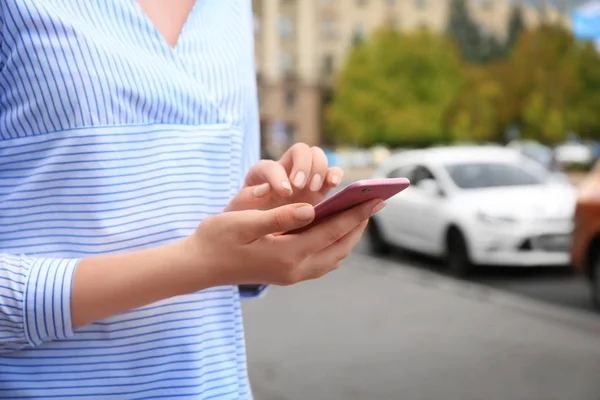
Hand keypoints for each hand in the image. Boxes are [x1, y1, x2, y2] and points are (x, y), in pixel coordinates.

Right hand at [184, 199, 384, 286]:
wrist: (199, 266)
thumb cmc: (217, 238)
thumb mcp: (244, 222)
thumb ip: (279, 217)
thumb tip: (310, 210)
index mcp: (287, 254)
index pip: (332, 230)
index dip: (356, 213)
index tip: (376, 198)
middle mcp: (294, 268)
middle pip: (340, 246)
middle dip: (359, 224)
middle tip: (375, 202)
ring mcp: (291, 275)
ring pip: (334, 256)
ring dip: (349, 236)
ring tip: (359, 214)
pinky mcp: (286, 274)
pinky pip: (322, 261)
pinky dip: (335, 245)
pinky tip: (334, 231)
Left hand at [226, 143, 342, 211]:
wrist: (256, 233)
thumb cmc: (245, 222)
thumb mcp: (239, 214)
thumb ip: (248, 200)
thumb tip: (264, 190)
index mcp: (262, 173)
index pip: (272, 166)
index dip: (278, 176)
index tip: (284, 192)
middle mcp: (285, 169)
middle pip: (300, 150)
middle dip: (303, 165)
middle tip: (301, 186)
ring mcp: (304, 177)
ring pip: (318, 156)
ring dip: (320, 169)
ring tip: (315, 188)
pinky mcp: (319, 188)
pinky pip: (332, 173)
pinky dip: (335, 175)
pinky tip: (335, 186)